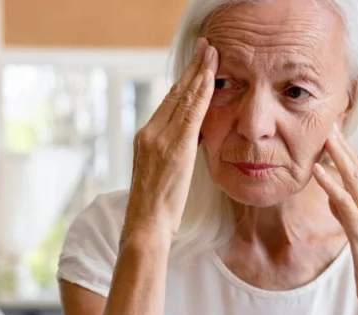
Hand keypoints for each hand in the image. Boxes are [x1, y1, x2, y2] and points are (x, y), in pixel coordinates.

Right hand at [123, 38, 218, 243]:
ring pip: (183, 98)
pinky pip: (191, 113)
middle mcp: (149, 132)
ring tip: (213, 53)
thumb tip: (190, 140)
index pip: (167, 102)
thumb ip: (172, 153)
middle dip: (192, 68)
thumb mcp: (162, 174)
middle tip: (206, 46)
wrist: (145, 224)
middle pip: (174, 93)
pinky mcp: (173, 147)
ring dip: (200, 73)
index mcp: (145, 137)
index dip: (183, 81)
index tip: (196, 64)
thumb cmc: (154, 209)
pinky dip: (202, 93)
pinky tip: (212, 78)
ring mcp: (160, 138)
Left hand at [312, 126, 357, 314]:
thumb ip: (347, 212)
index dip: (347, 151)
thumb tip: (332, 194)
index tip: (333, 132)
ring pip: (355, 180)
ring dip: (338, 157)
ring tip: (324, 137)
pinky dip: (331, 185)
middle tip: (329, 122)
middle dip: (344, 146)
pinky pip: (345, 204)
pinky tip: (318, 172)